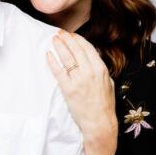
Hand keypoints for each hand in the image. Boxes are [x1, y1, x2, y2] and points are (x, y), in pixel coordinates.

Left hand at [46, 31, 117, 154]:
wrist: (99, 122)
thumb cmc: (104, 104)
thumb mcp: (107, 82)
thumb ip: (99, 69)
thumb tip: (90, 59)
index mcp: (100, 68)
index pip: (87, 48)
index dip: (78, 39)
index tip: (71, 35)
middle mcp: (89, 72)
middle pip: (75, 50)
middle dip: (66, 39)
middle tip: (59, 33)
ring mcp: (78, 80)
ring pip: (66, 58)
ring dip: (59, 46)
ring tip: (53, 39)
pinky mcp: (68, 89)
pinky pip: (58, 71)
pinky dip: (52, 61)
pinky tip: (48, 54)